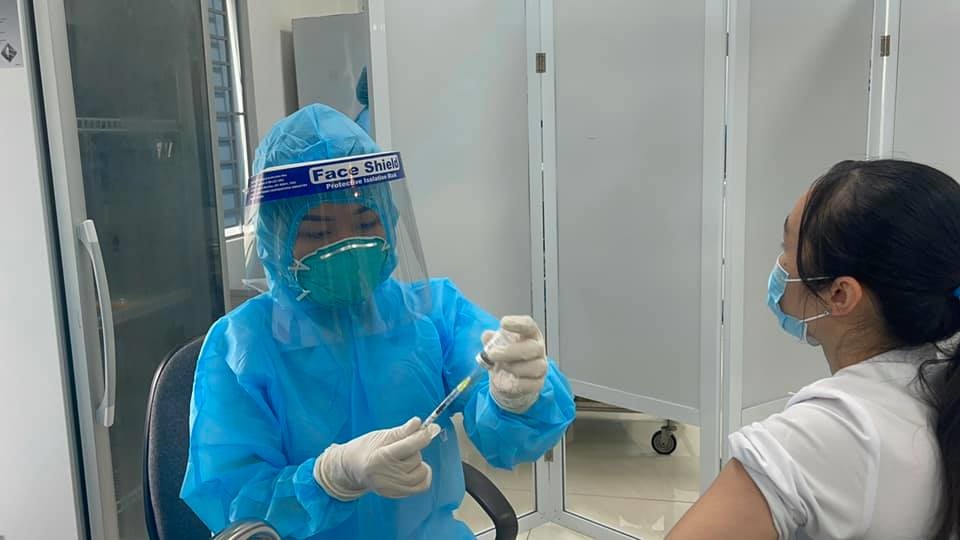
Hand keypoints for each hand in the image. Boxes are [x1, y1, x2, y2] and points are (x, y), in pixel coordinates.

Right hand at [315, 417, 439, 500]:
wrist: (351, 468)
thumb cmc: (365, 448)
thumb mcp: (381, 436)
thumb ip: (403, 431)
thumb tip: (423, 424)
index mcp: (380, 458)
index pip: (409, 446)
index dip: (423, 436)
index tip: (431, 428)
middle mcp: (385, 476)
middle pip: (415, 458)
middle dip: (414, 448)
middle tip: (402, 446)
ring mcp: (391, 488)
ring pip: (421, 472)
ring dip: (418, 462)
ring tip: (405, 458)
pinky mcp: (396, 494)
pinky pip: (421, 486)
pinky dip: (423, 475)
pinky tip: (416, 468)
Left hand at [482, 316, 548, 413]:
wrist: (509, 382)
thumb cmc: (506, 359)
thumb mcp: (496, 347)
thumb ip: (491, 341)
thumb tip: (487, 335)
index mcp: (529, 335)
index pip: (528, 325)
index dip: (518, 323)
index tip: (503, 323)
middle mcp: (538, 349)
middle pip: (533, 347)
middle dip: (511, 351)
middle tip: (492, 354)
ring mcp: (541, 366)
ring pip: (536, 366)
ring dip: (515, 367)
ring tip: (500, 367)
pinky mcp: (538, 383)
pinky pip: (532, 384)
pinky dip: (517, 384)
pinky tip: (506, 382)